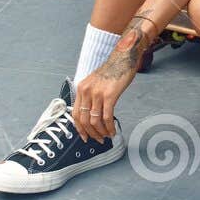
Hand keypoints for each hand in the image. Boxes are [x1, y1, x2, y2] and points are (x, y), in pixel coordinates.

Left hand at [70, 19, 152, 141]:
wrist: (123, 59)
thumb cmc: (112, 71)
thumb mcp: (95, 83)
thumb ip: (90, 96)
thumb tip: (91, 115)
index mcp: (81, 89)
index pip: (76, 114)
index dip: (80, 129)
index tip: (85, 136)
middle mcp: (86, 91)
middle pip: (84, 120)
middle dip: (91, 133)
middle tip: (98, 140)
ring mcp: (97, 93)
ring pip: (95, 121)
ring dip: (101, 132)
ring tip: (107, 136)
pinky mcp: (110, 95)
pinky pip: (107, 117)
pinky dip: (110, 127)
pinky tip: (113, 131)